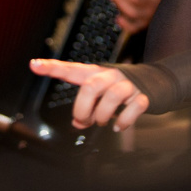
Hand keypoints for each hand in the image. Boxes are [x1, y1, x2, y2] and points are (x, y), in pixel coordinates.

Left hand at [28, 59, 150, 130]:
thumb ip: (86, 106)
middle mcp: (111, 76)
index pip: (71, 69)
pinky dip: (123, 121)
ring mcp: (128, 85)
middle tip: (84, 120)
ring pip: (111, 97)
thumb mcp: (100, 95)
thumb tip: (78, 123)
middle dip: (83, 109)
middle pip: (90, 86)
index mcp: (96, 74)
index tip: (34, 65)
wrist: (156, 82)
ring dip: (102, 116)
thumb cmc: (120, 89)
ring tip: (103, 122)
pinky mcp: (143, 96)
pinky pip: (133, 108)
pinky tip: (119, 126)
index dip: (52, 67)